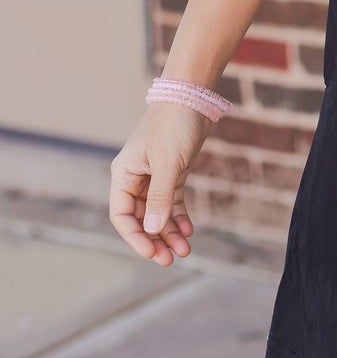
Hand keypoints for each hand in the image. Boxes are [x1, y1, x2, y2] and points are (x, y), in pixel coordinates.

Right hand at [109, 104, 206, 264]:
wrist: (193, 97)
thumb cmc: (174, 125)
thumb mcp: (167, 163)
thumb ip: (159, 197)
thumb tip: (152, 229)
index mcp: (124, 174)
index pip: (122, 216)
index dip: (135, 237)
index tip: (151, 253)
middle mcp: (135, 178)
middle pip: (140, 218)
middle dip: (154, 240)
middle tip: (170, 260)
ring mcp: (154, 176)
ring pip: (158, 213)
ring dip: (169, 232)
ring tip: (185, 250)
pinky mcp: (172, 173)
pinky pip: (172, 202)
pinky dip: (179, 217)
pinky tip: (189, 230)